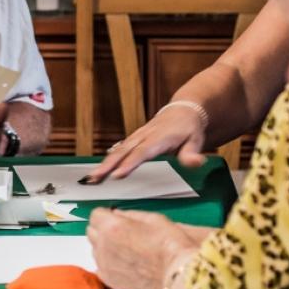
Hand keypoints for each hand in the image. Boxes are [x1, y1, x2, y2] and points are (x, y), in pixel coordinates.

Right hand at [85, 103, 206, 182]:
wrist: (182, 111)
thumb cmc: (189, 129)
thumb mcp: (196, 140)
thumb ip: (192, 154)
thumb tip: (197, 162)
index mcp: (159, 138)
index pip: (142, 152)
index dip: (129, 163)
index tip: (117, 175)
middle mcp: (144, 136)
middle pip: (124, 151)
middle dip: (108, 165)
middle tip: (94, 178)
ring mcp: (137, 137)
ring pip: (118, 151)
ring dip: (104, 164)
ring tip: (92, 177)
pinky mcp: (133, 139)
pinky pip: (119, 150)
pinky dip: (108, 160)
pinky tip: (99, 170)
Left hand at [87, 209, 198, 288]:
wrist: (177, 274)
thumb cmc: (169, 247)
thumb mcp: (152, 218)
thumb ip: (129, 215)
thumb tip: (118, 215)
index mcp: (112, 227)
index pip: (95, 215)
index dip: (106, 215)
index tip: (113, 217)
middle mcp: (104, 245)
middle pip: (91, 231)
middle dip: (102, 229)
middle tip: (120, 232)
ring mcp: (105, 264)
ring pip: (95, 250)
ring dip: (105, 247)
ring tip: (125, 249)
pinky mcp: (110, 280)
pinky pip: (100, 267)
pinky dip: (108, 264)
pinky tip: (123, 263)